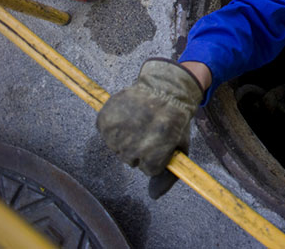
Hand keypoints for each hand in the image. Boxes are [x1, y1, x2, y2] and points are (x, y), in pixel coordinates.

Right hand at [96, 58, 203, 197]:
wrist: (165, 87)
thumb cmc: (175, 119)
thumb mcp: (180, 147)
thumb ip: (168, 176)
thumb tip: (153, 197)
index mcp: (154, 152)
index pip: (149, 169)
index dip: (158, 156)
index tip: (163, 141)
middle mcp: (132, 145)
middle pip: (131, 160)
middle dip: (142, 148)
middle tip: (152, 130)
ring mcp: (116, 133)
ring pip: (118, 148)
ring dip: (127, 138)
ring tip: (140, 121)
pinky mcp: (104, 120)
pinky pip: (105, 133)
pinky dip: (114, 127)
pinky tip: (128, 116)